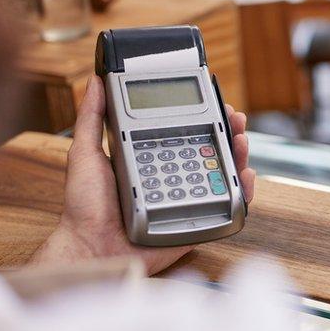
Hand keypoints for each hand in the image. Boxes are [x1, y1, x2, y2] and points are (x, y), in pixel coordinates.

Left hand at [30, 76, 255, 274]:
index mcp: (150, 157)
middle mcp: (171, 176)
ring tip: (241, 141)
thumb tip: (94, 82)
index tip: (216, 102)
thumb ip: (91, 118)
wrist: (91, 248)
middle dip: (228, 131)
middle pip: (210, 149)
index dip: (204, 116)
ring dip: (238, 155)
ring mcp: (185, 198)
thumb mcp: (85, 154)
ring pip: (222, 173)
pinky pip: (224, 207)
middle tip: (235, 119)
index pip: (185, 131)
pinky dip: (242, 192)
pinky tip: (245, 177)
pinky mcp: (195, 222)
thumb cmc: (84, 207)